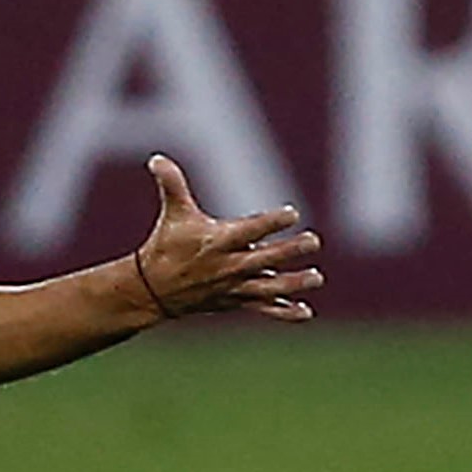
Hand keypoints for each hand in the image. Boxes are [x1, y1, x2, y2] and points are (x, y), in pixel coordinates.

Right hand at [128, 155, 321, 322]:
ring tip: (316, 277)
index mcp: (218, 241)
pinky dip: (284, 312)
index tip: (292, 213)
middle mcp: (229, 265)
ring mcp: (235, 286)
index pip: (249, 230)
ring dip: (294, 284)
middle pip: (265, 259)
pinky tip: (305, 312)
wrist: (155, 290)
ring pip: (269, 288)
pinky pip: (263, 308)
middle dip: (290, 251)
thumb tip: (156, 158)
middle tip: (314, 241)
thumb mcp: (172, 214)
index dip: (271, 222)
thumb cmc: (167, 246)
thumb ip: (171, 184)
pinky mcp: (236, 300)